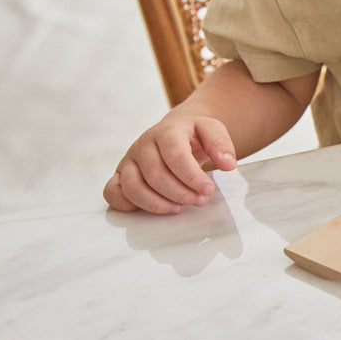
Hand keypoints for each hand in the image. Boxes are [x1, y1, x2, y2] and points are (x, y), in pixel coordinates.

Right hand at [104, 115, 237, 213]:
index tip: (208, 190)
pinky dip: (128, 205)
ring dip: (157, 204)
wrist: (174, 131)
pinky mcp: (119, 174)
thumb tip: (228, 164)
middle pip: (155, 175)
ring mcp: (128, 160)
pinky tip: (153, 208)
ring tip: (179, 208)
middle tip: (200, 201)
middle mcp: (142, 145)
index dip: (192, 177)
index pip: (175, 156)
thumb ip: (221, 144)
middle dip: (180, 193)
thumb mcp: (212, 130)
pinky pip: (112, 192)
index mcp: (166, 132)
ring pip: (132, 187)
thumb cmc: (194, 135)